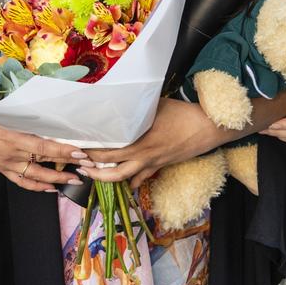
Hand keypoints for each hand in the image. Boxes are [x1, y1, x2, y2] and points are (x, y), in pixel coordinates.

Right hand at [0, 100, 88, 192]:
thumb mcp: (7, 111)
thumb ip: (29, 116)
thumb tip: (54, 117)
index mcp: (14, 137)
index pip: (46, 148)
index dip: (65, 152)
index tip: (82, 154)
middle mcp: (11, 154)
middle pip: (45, 164)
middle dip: (68, 167)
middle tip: (88, 167)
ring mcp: (5, 163)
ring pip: (35, 177)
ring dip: (56, 180)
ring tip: (74, 181)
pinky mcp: (0, 167)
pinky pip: (21, 181)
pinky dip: (36, 186)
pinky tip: (50, 188)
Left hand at [78, 98, 225, 188]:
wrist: (207, 128)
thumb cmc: (181, 113)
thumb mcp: (155, 105)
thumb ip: (136, 108)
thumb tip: (118, 102)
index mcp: (140, 141)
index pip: (108, 151)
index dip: (90, 152)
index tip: (78, 148)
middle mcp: (143, 156)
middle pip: (111, 169)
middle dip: (92, 169)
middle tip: (78, 164)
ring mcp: (152, 164)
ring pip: (124, 178)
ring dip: (106, 178)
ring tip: (92, 174)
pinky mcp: (160, 166)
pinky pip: (141, 179)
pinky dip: (130, 182)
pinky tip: (122, 181)